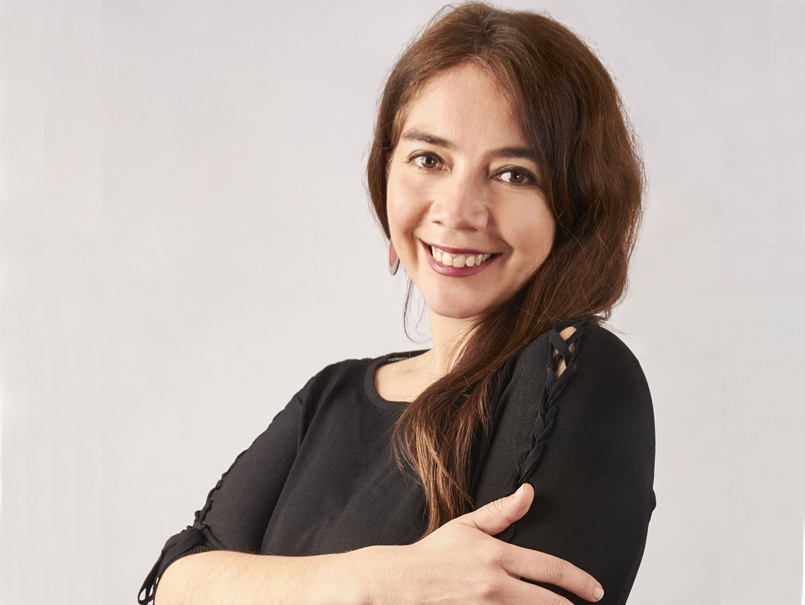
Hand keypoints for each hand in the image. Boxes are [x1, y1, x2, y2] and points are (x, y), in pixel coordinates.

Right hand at [368, 483, 603, 604]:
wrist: (403, 582)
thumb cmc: (435, 554)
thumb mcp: (467, 526)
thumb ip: (502, 512)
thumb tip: (529, 492)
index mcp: (496, 556)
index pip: (549, 568)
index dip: (578, 580)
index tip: (594, 589)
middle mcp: (496, 585)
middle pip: (547, 602)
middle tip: (591, 603)